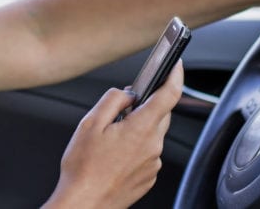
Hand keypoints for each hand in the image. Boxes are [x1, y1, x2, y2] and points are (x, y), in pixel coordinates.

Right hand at [42, 60, 183, 208]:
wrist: (85, 204)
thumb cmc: (83, 169)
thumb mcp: (90, 124)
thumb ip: (112, 100)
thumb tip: (128, 94)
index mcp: (141, 128)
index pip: (170, 94)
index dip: (175, 75)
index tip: (175, 64)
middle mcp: (153, 145)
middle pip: (161, 113)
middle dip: (147, 104)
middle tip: (125, 104)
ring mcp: (153, 163)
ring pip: (153, 133)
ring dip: (138, 127)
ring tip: (111, 136)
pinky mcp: (149, 176)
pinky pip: (148, 152)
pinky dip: (136, 146)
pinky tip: (115, 153)